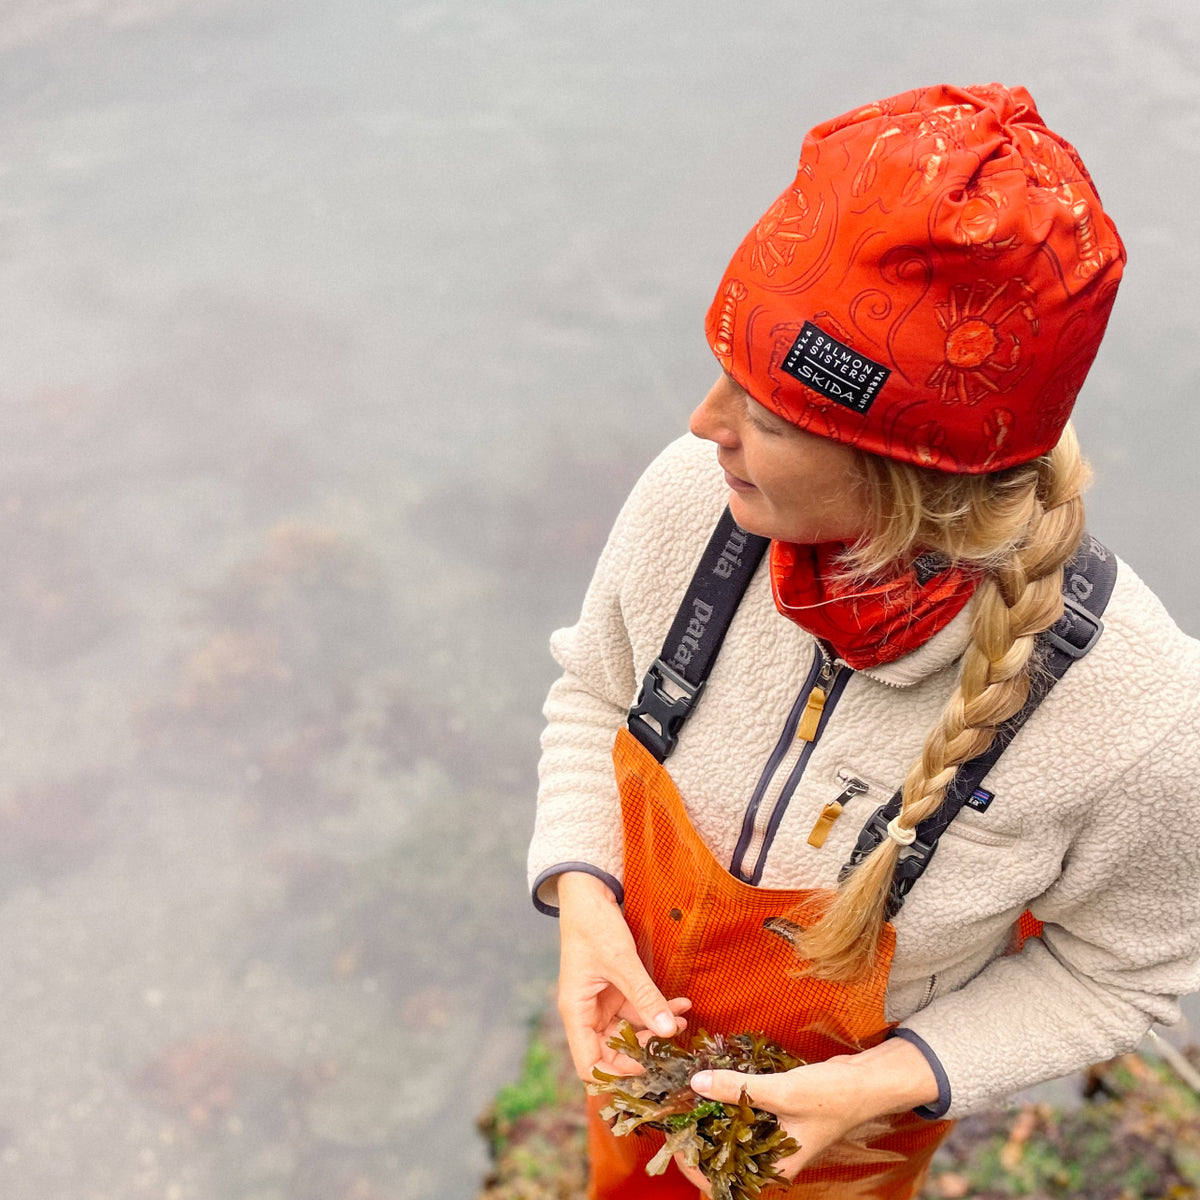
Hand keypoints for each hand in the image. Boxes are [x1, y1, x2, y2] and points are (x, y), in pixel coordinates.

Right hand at [556, 871, 689, 1078]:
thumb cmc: (594, 925)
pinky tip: (680, 1004)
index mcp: (577, 1012)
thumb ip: (645, 996)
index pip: (590, 1065)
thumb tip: (667, 1031)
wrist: (589, 894)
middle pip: (610, 1054)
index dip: (617, 1076)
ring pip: (629, 1032)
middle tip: (673, 1053)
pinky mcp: (614, 990)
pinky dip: (657, 1008)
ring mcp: (601, 1002)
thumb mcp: (622, 961)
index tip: (649, 1071)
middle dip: (643, 1054)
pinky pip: (637, 1009)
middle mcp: (586, 1013)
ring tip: (683, 1021)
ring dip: (655, 1029)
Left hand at [675, 1037, 939, 1192]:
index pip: (726, 1181)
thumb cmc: (831, 1097)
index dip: (698, 1168)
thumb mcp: (781, 1092)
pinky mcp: (776, 1113)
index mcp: (775, 1165)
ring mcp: (774, 1134)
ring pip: (733, 1131)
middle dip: (700, 1136)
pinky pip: (746, 1111)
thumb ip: (738, 1089)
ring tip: (689, 1094)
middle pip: (726, 1155)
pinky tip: (716, 1081)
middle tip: (677, 1112)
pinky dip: (731, 1099)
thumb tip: (697, 1083)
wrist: (864, 1081)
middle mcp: (772, 1154)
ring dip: (713, 1115)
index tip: (677, 1143)